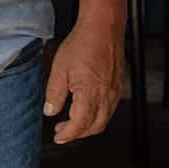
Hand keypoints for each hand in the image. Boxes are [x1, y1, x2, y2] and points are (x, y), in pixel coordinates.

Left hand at [45, 19, 123, 143]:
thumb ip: (55, 93)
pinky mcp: (118, 87)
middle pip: (94, 127)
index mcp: (90, 93)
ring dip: (88, 126)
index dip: (68, 135)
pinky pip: (110, 110)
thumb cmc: (82, 45)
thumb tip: (50, 112)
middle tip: (61, 131)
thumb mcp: (59, 69)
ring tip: (71, 122)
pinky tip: (85, 110)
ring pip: (104, 120)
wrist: (103, 29)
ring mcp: (114, 92)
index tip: (58, 137)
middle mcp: (106, 96)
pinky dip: (97, 116)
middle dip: (77, 134)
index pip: (80, 124)